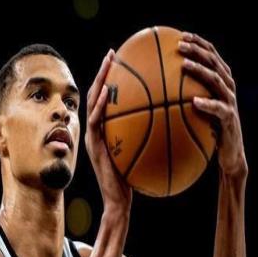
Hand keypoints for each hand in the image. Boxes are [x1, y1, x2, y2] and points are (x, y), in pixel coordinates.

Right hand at [85, 49, 132, 212]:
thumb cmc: (132, 182)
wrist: (119, 202)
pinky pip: (96, 124)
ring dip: (99, 82)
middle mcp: (96, 132)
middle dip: (103, 73)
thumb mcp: (139, 155)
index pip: (105, 100)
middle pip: (95, 96)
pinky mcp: (94, 149)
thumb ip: (144, 138)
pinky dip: (100, 108)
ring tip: (108, 64)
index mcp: (104, 132)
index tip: (121, 61)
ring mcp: (93, 139)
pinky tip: (108, 95)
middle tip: (113, 53)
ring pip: (91, 105)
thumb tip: (166, 123)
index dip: (110, 79)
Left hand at [179, 32, 247, 177]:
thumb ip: (186, 97)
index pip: (211, 54)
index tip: (180, 35)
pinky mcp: (230, 118)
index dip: (198, 42)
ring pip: (216, 80)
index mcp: (221, 81)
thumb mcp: (198, 111)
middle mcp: (228, 87)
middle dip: (197, 50)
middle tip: (179, 45)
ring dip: (200, 70)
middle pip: (214, 61)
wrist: (230, 153)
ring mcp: (230, 101)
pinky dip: (207, 104)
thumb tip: (157, 90)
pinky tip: (194, 102)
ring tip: (184, 65)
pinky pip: (218, 109)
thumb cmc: (210, 131)